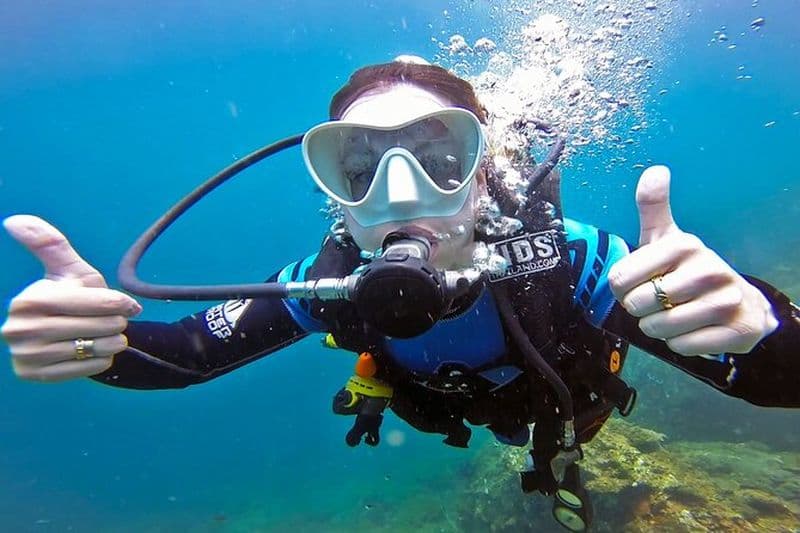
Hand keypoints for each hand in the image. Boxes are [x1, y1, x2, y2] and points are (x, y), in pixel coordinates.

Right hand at [1, 215, 141, 380]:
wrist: (63, 334)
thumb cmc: (71, 295)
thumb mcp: (68, 269)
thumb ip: (49, 243)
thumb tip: (13, 220)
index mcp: (28, 301)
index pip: (91, 303)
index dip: (116, 303)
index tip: (129, 304)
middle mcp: (19, 330)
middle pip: (96, 326)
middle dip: (115, 322)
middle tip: (115, 321)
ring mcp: (24, 355)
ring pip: (95, 348)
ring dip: (112, 342)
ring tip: (108, 335)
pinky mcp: (34, 376)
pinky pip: (88, 369)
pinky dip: (101, 359)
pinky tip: (95, 351)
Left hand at [608, 166, 778, 355]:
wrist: (741, 303)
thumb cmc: (690, 270)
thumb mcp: (668, 238)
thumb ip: (653, 207)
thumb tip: (655, 170)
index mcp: (684, 245)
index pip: (621, 279)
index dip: (622, 288)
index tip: (638, 283)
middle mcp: (708, 270)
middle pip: (639, 305)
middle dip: (641, 310)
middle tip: (658, 302)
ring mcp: (727, 301)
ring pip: (659, 328)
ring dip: (659, 328)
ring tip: (675, 315)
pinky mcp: (738, 330)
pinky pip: (683, 347)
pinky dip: (680, 344)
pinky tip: (693, 330)